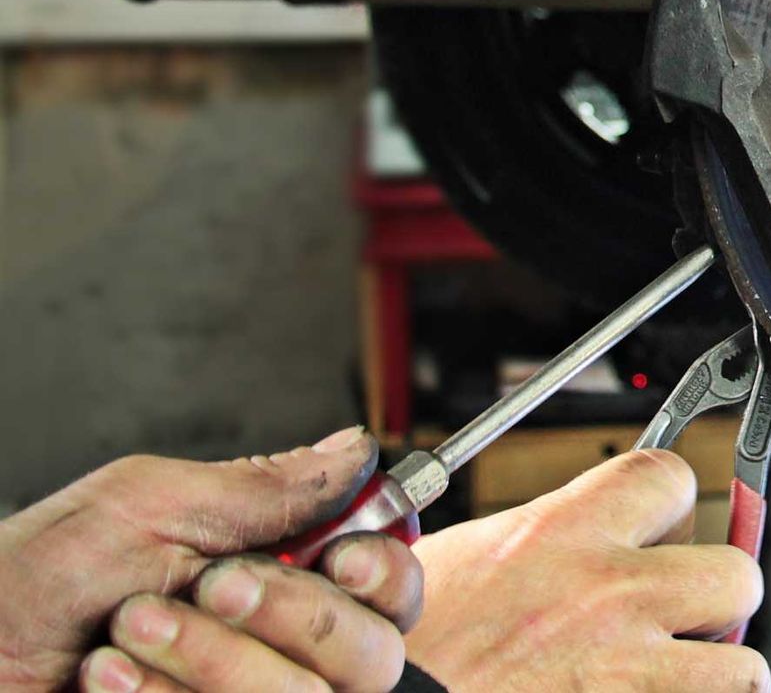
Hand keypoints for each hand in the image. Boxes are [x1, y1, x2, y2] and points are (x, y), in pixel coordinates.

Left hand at [0, 427, 423, 692]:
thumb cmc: (27, 583)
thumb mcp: (150, 506)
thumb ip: (265, 485)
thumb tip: (357, 447)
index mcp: (278, 571)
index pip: (390, 585)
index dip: (386, 573)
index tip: (343, 557)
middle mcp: (275, 646)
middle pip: (369, 653)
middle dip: (290, 616)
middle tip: (212, 586)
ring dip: (210, 659)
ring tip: (129, 631)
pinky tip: (112, 683)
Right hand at [404, 449, 768, 691]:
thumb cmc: (399, 658)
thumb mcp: (452, 565)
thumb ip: (534, 546)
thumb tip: (573, 539)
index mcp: (558, 535)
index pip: (670, 475)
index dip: (673, 508)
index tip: (662, 535)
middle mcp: (606, 595)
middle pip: (737, 572)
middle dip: (717, 603)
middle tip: (680, 625)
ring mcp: (627, 671)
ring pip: (744, 669)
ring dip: (717, 678)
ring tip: (677, 684)